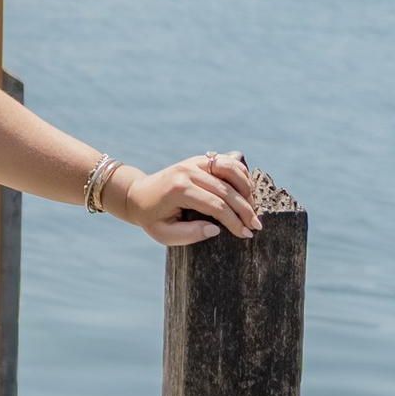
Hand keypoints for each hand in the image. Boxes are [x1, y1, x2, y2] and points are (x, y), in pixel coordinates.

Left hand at [114, 153, 261, 246]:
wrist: (137, 194)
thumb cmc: (152, 218)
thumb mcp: (165, 234)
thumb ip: (190, 234)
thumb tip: (217, 229)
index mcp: (179, 190)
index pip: (216, 206)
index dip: (234, 222)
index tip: (246, 235)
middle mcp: (188, 172)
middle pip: (226, 190)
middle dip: (245, 209)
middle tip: (257, 226)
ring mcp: (193, 162)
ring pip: (229, 170)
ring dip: (246, 188)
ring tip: (253, 208)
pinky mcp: (198, 160)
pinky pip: (224, 161)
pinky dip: (239, 173)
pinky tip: (246, 189)